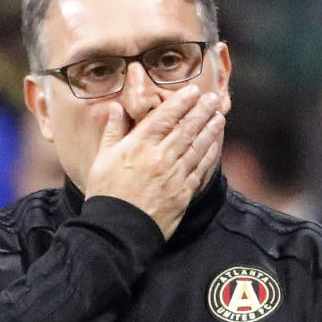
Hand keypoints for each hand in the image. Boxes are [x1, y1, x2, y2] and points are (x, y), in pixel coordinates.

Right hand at [84, 85, 224, 238]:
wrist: (117, 231)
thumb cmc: (106, 194)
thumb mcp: (102, 159)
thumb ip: (112, 131)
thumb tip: (116, 107)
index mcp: (139, 146)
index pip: (165, 116)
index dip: (182, 101)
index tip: (194, 91)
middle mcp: (160, 157)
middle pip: (186, 128)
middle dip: (202, 110)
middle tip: (213, 98)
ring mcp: (174, 176)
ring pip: (197, 146)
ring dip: (210, 130)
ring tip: (219, 116)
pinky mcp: (182, 194)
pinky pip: (200, 169)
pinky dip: (209, 155)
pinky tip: (214, 145)